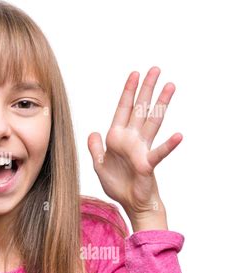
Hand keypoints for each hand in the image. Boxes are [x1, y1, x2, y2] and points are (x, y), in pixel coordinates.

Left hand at [87, 67, 181, 224]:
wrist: (129, 203)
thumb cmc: (117, 184)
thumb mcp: (99, 165)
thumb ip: (95, 148)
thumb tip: (93, 132)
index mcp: (117, 138)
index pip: (123, 109)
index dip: (128, 92)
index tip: (134, 74)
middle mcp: (131, 139)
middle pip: (140, 109)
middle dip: (146, 89)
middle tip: (155, 69)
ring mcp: (141, 150)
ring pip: (152, 122)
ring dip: (160, 105)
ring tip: (170, 86)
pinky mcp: (148, 164)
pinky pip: (159, 153)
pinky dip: (168, 145)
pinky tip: (179, 135)